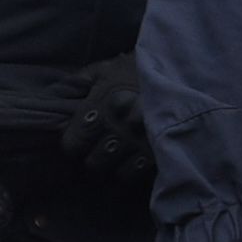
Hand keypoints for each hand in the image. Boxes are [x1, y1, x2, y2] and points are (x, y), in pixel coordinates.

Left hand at [58, 57, 155, 193]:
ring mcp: (139, 142)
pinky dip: (130, 169)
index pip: (72, 143)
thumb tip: (57, 94)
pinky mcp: (157, 153)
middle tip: (100, 146)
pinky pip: (133, 174)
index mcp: (103, 105)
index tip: (80, 139)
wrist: (185, 70)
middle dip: (93, 155)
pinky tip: (132, 159)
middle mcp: (118, 127)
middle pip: (91, 161)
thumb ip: (81, 81)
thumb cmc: (142, 68)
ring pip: (111, 171)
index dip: (74, 143)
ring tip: (116, 154)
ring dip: (111, 164)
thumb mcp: (109, 67)